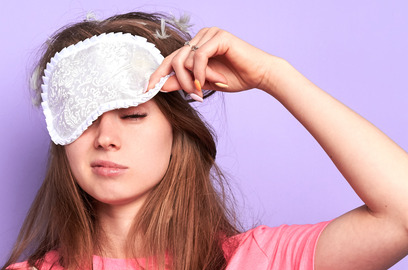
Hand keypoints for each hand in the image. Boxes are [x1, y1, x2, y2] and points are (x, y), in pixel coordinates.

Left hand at [147, 27, 279, 96]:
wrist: (260, 75)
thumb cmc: (235, 78)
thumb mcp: (203, 83)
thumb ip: (183, 82)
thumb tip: (160, 85)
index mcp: (196, 45)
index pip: (170, 59)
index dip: (157, 74)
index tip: (147, 89)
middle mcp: (200, 36)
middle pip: (174, 60)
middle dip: (180, 82)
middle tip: (193, 96)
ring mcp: (209, 34)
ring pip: (185, 60)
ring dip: (192, 80)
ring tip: (203, 90)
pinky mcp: (218, 36)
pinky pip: (199, 57)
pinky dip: (200, 73)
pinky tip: (207, 83)